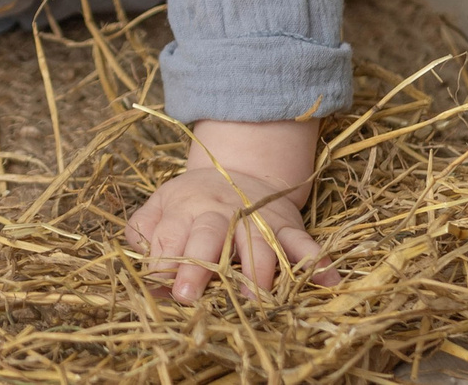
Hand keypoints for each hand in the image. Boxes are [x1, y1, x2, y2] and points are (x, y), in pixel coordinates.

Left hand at [123, 118, 333, 301]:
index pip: (168, 235)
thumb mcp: (161, 206)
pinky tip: (328, 281)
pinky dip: (318, 261)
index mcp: (184, 207)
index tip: (159, 286)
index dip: (162, 261)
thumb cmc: (193, 200)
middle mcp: (220, 211)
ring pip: (258, 243)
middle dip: (198, 265)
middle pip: (209, 235)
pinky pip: (304, 243)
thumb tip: (139, 270)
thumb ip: (144, 233)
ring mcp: (256, 219)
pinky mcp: (287, 226)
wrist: (239, 170)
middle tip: (188, 295)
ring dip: (256, 271)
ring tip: (252, 298)